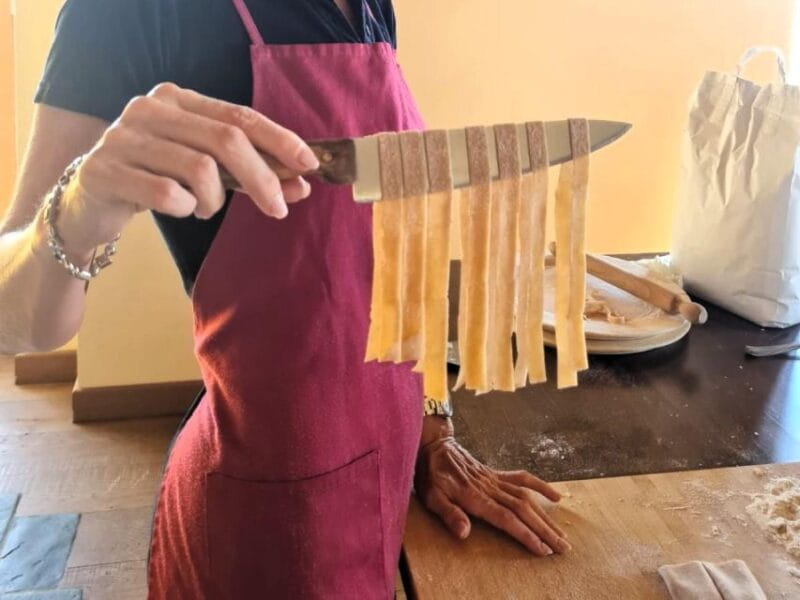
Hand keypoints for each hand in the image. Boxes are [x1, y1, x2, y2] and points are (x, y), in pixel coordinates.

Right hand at [57, 82, 318, 257]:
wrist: (89, 203)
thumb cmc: (157, 180)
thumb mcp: (208, 173)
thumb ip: (250, 174)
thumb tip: (303, 184)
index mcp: (177, 99)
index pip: (239, 115)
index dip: (279, 139)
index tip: (310, 164)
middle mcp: (149, 108)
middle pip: (225, 140)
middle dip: (262, 178)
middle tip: (279, 209)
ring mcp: (123, 137)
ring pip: (199, 168)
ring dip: (214, 199)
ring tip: (204, 208)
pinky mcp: (104, 170)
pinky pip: (166, 194)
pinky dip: (184, 208)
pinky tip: (179, 209)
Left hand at [415, 435, 570, 556]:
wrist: (433, 445)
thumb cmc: (430, 475)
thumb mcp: (431, 497)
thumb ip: (449, 514)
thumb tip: (464, 533)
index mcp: (475, 497)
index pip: (506, 519)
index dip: (525, 534)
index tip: (543, 549)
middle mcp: (490, 488)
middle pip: (523, 510)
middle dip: (544, 530)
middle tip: (563, 548)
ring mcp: (495, 480)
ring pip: (527, 497)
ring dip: (546, 516)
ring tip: (562, 533)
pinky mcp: (497, 474)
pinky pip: (522, 479)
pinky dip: (541, 486)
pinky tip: (556, 497)